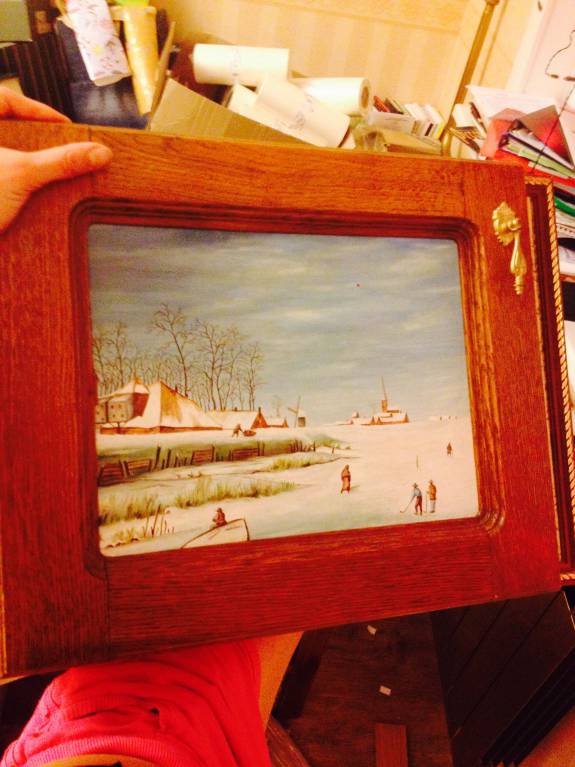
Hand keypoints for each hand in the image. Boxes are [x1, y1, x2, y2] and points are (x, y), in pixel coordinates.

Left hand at [0, 88, 111, 231]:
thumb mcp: (22, 174)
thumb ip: (60, 161)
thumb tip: (96, 153)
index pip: (7, 99)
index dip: (38, 110)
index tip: (65, 126)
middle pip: (5, 127)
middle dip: (33, 138)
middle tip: (59, 148)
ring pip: (1, 153)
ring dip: (23, 162)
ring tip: (46, 173)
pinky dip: (12, 181)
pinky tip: (26, 193)